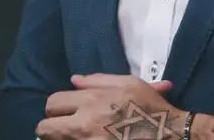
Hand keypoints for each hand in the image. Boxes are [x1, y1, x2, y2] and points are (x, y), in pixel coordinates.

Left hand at [37, 73, 183, 139]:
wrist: (169, 135)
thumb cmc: (151, 109)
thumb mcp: (129, 84)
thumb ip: (99, 80)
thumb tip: (74, 80)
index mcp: (92, 101)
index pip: (53, 103)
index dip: (58, 107)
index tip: (67, 112)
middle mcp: (83, 125)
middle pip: (44, 128)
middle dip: (52, 127)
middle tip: (66, 127)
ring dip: (61, 138)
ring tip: (78, 135)